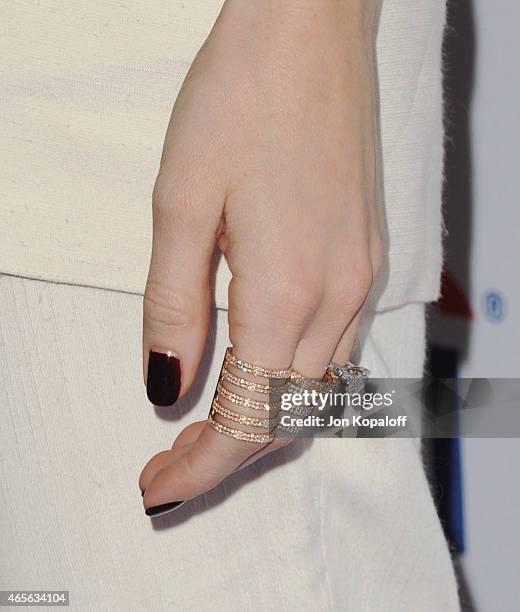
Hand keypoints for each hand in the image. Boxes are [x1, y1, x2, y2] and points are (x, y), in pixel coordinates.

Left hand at [139, 0, 381, 513]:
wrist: (308, 33)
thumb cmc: (241, 102)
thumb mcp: (179, 205)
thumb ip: (174, 306)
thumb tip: (165, 384)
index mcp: (286, 290)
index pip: (244, 420)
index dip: (198, 468)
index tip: (155, 488)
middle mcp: (338, 298)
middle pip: (285, 420)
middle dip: (223, 455)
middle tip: (166, 460)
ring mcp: (361, 280)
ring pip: (313, 393)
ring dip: (258, 423)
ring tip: (201, 426)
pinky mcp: (365, 259)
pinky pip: (332, 351)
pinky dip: (290, 384)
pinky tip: (256, 373)